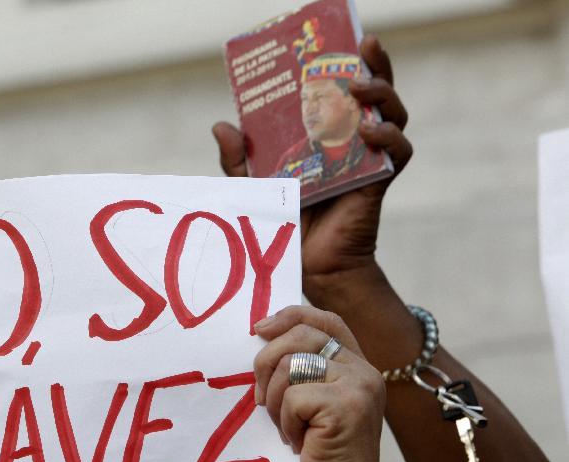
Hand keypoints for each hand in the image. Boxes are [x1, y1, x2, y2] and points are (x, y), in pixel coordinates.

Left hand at [212, 35, 410, 299]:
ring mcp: (368, 159)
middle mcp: (351, 141)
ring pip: (392, 114)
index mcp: (325, 134)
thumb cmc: (285, 222)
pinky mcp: (378, 182)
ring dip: (382, 94)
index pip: (341, 90)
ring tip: (360, 87)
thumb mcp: (255, 185)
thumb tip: (221, 125)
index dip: (346, 63)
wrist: (307, 264)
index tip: (338, 38)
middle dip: (375, 66)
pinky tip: (368, 131)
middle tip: (364, 46)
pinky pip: (397, 152)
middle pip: (375, 93)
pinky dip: (387, 138)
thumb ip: (239, 159)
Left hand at [253, 305, 385, 461]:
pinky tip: (299, 443)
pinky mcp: (345, 406)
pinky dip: (285, 422)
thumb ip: (302, 370)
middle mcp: (364, 370)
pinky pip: (293, 397)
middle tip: (262, 398)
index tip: (259, 329)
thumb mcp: (312, 404)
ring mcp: (358, 386)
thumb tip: (262, 335)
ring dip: (275, 401)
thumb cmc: (321, 456)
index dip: (290, 315)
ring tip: (288, 428)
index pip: (325, 319)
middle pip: (301, 335)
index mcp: (357, 365)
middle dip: (267, 363)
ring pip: (290, 365)